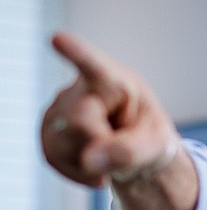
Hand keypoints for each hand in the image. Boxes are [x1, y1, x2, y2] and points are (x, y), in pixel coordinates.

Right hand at [41, 32, 180, 186]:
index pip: (95, 67)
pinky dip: (77, 171)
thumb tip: (90, 160)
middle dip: (100, 142)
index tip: (58, 38)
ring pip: (60, 141)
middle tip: (123, 144)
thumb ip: (129, 152)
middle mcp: (82, 87)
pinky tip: (95, 165)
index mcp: (116, 81)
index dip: (76, 52)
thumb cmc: (150, 139)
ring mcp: (60, 107)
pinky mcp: (48, 128)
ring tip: (110, 152)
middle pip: (77, 121)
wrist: (137, 151)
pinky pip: (52, 157)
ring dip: (87, 160)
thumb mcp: (155, 146)